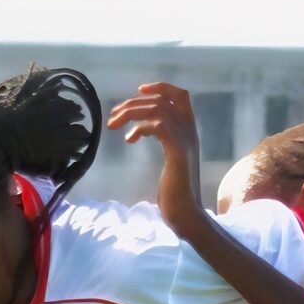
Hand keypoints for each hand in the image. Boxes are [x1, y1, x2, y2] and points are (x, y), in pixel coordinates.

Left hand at [108, 83, 207, 236]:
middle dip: (133, 103)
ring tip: (114, 124)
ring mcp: (185, 140)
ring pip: (157, 109)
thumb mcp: (171, 161)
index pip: (180, 95)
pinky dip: (140, 128)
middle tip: (113, 115)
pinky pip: (158, 126)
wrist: (187, 216)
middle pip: (161, 100)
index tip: (140, 91)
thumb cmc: (176, 194)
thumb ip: (164, 142)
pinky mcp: (178, 152)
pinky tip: (130, 140)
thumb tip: (141, 130)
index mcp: (189, 131)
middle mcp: (190, 131)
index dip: (160, 88)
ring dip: (131, 113)